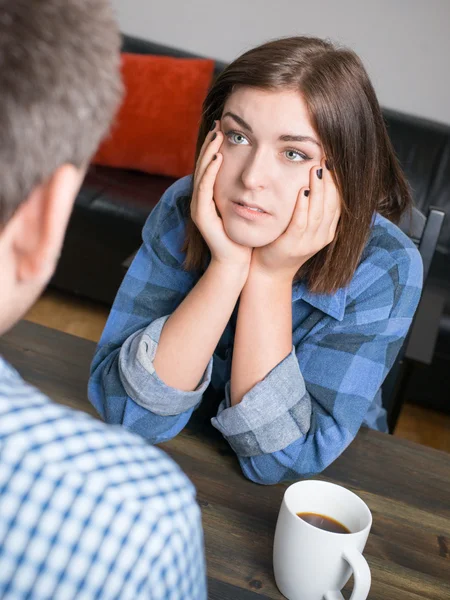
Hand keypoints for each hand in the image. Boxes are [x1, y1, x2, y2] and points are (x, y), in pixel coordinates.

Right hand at [191, 121, 251, 271]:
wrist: (238, 261)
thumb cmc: (246, 237)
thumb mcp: (250, 207)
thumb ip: (253, 190)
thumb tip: (268, 171)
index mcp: (213, 195)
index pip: (212, 165)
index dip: (217, 146)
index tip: (226, 127)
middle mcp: (203, 199)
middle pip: (204, 165)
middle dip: (211, 144)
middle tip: (219, 124)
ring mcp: (199, 206)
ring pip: (201, 174)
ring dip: (208, 154)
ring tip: (217, 136)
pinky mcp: (200, 215)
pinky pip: (203, 189)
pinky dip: (209, 173)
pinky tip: (217, 158)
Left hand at [251, 158, 340, 281]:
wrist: (268, 272)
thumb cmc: (282, 243)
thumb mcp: (301, 226)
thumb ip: (311, 208)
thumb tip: (315, 179)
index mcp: (327, 231)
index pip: (338, 202)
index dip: (337, 182)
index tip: (334, 162)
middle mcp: (321, 238)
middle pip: (331, 204)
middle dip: (330, 181)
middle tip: (327, 159)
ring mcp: (308, 243)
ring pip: (318, 212)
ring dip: (318, 189)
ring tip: (316, 169)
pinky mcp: (292, 246)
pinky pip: (300, 223)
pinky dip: (302, 207)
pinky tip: (303, 191)